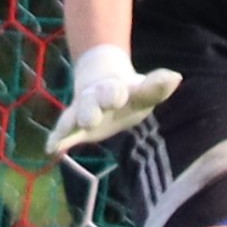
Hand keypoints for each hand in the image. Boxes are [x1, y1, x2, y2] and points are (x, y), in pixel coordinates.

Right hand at [46, 45, 182, 155]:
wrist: (104, 85)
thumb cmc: (130, 94)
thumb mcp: (145, 91)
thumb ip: (158, 86)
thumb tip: (176, 77)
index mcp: (116, 90)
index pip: (116, 90)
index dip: (116, 93)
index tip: (118, 96)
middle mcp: (96, 99)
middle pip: (92, 102)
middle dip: (92, 109)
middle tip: (90, 119)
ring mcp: (83, 111)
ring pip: (76, 116)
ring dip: (72, 125)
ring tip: (63, 137)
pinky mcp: (75, 126)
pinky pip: (64, 131)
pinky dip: (57, 139)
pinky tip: (51, 149)